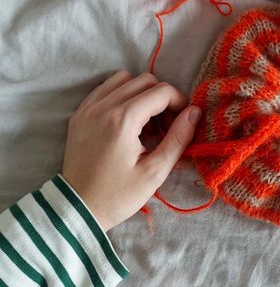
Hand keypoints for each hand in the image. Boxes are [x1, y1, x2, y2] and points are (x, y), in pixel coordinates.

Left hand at [61, 71, 200, 230]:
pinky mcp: (79, 113)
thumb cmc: (118, 195)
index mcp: (123, 120)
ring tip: (146, 121)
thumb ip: (178, 138)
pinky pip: (105, 88)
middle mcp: (103, 106)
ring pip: (124, 78)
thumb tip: (195, 112)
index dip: (179, 102)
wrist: (78, 208)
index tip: (183, 122)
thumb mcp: (155, 172)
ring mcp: (88, 108)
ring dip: (141, 93)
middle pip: (145, 80)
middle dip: (162, 97)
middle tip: (166, 124)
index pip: (161, 91)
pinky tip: (127, 119)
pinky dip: (121, 95)